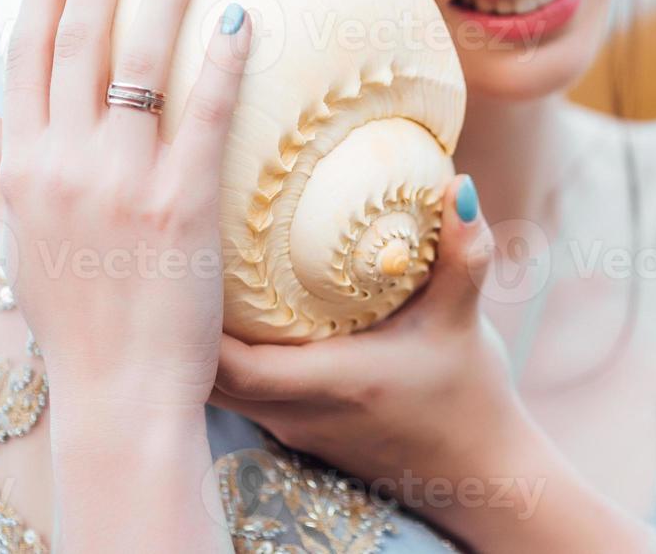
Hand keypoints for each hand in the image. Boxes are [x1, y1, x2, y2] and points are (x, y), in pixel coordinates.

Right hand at [0, 0, 250, 410]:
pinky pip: (207, 113)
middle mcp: (63, 164)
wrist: (118, 391)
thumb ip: (0, 175)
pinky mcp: (184, 203)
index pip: (26, 57)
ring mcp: (124, 181)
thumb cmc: (74, 318)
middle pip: (80, 42)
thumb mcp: (17, 244)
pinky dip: (223, 59)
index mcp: (20, 167)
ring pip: (140, 63)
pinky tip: (242, 19)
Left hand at [211, 175, 655, 552]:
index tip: (186, 260)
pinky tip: (233, 316)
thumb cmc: (470, 397)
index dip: (198, 320)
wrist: (479, 472)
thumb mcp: (464, 316)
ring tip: (194, 278)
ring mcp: (295, 426)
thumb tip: (455, 183)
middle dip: (183, 322)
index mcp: (332, 382)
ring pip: (218, 388)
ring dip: (201, 341)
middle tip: (177, 255)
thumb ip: (464, 249)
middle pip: (208, 375)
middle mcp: (300, 412)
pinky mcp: (300, 430)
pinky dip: (227, 358)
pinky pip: (242, 394)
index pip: (234, 364)